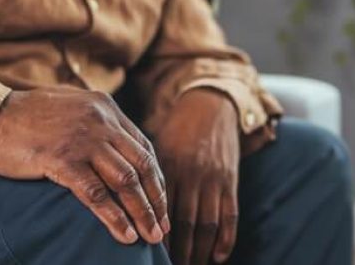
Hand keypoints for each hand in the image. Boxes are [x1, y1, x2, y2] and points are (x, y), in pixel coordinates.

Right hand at [0, 88, 168, 244]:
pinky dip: (114, 217)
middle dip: (156, 200)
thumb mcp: (71, 106)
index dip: (156, 179)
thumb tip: (114, 149)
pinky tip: (124, 234)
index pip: (143, 147)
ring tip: (150, 236)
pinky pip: (96, 195)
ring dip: (142, 213)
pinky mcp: (62, 160)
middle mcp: (101, 121)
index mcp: (105, 108)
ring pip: (125, 182)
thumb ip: (95, 122)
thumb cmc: (25, 115)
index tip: (160, 202)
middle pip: (142, 166)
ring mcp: (83, 140)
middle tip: (162, 227)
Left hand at [156, 89, 240, 263]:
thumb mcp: (156, 147)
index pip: (159, 208)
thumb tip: (123, 204)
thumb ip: (144, 175)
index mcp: (168, 166)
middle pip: (183, 223)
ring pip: (206, 224)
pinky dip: (226, 240)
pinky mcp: (231, 180)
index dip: (153, 234)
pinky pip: (230, 215)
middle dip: (176, 251)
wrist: (209, 105)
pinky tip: (217, 257)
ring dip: (198, 251)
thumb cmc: (176, 130)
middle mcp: (191, 175)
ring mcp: (214, 179)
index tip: (145, 254)